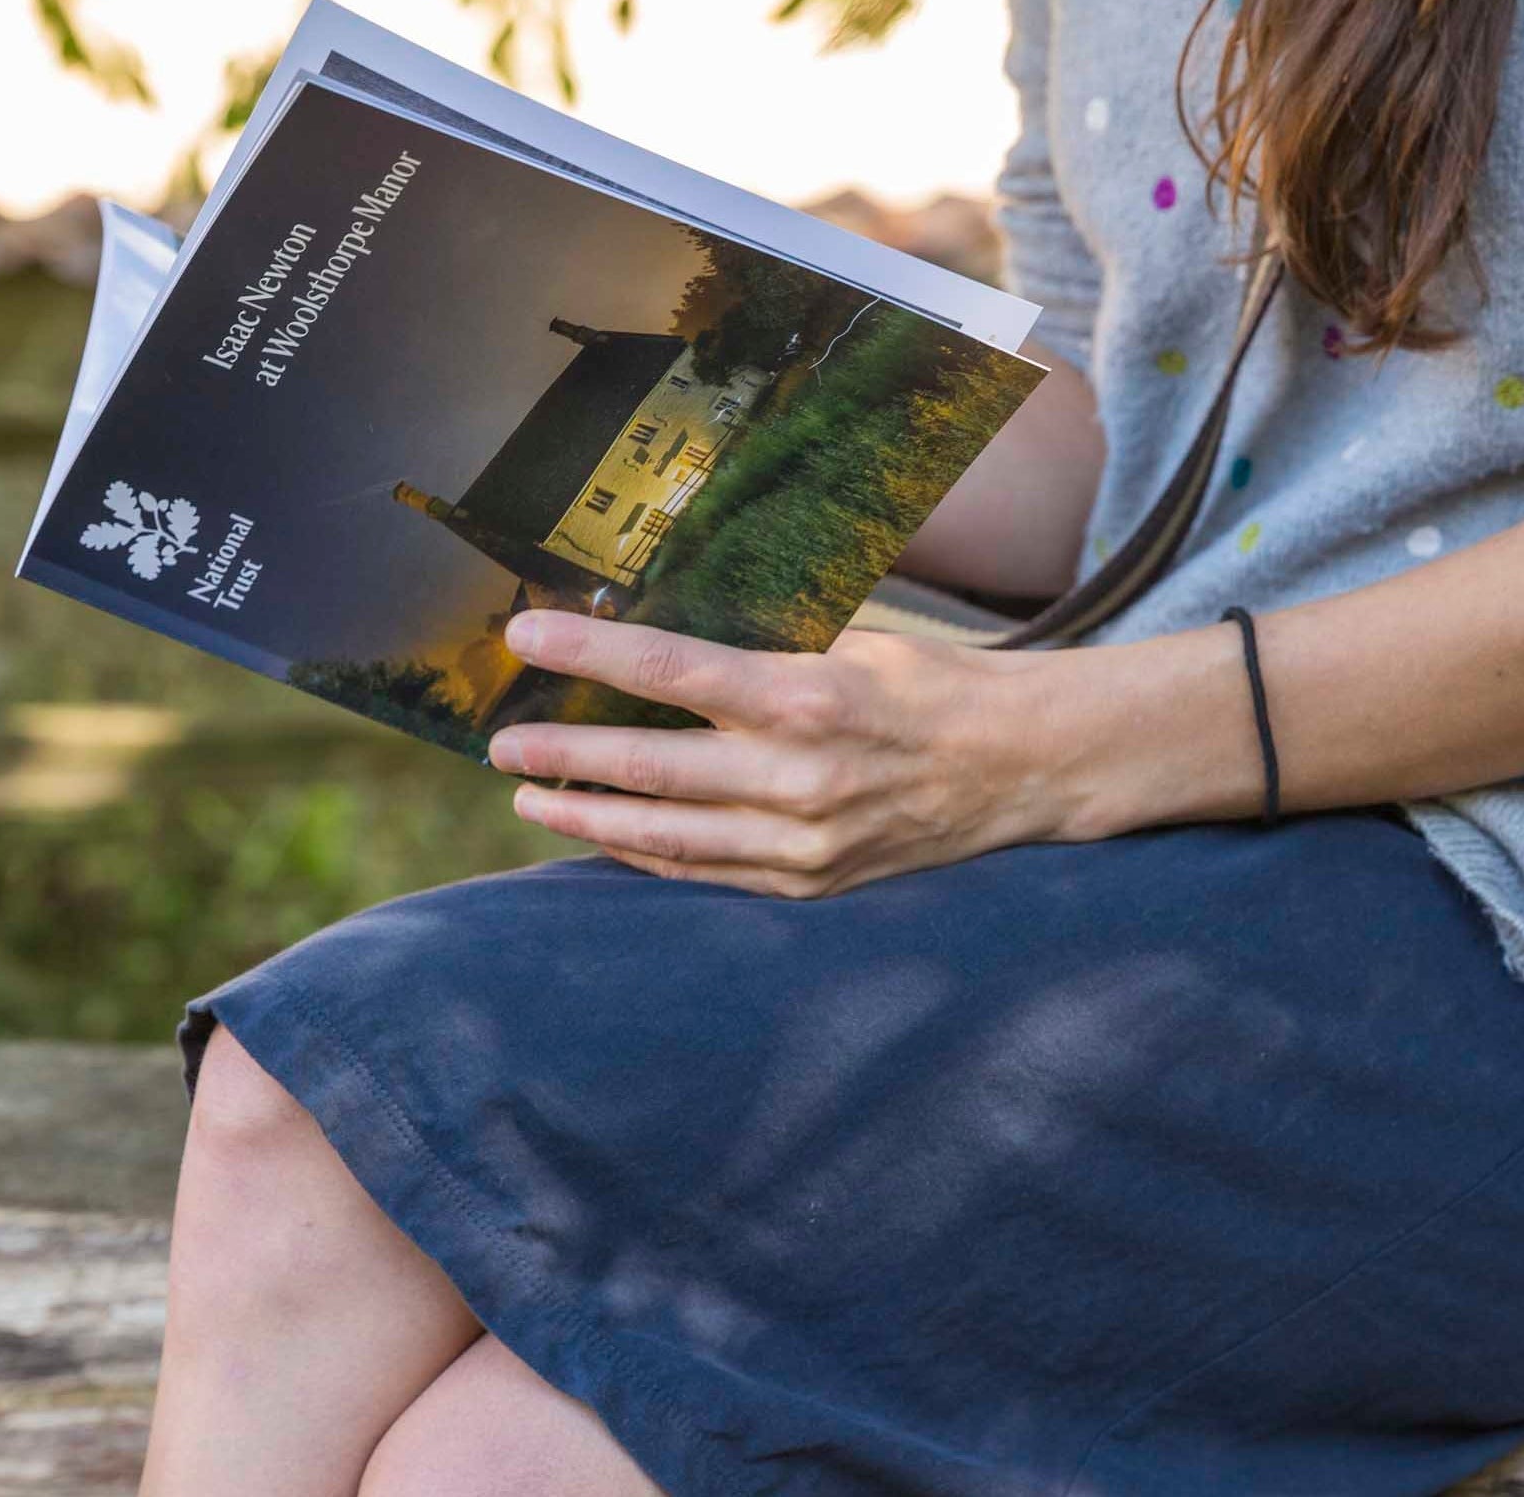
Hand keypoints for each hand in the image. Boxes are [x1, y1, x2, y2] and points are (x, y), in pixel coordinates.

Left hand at [486, 610, 1080, 897]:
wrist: (1022, 765)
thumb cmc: (931, 686)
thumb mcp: (851, 643)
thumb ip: (760, 653)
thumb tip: (661, 644)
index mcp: (806, 698)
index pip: (668, 674)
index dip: (586, 655)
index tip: (523, 638)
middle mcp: (799, 778)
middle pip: (648, 769)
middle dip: (561, 758)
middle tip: (501, 746)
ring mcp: (803, 842)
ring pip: (665, 837)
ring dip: (587, 818)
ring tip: (530, 798)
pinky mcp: (810, 883)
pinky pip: (706, 872)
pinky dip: (646, 855)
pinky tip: (604, 837)